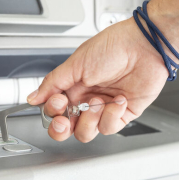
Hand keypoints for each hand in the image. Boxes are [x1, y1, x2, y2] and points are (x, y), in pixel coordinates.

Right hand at [26, 18, 167, 141]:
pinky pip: (109, 128)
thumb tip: (33, 97)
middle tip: (66, 120)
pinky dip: (111, 116)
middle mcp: (87, 99)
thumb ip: (53, 83)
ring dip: (90, 120)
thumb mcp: (77, 63)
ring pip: (86, 132)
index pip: (54, 111)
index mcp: (73, 86)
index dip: (53, 112)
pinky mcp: (122, 114)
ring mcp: (104, 108)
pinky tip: (118, 100)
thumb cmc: (114, 47)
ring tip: (99, 101)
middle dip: (62, 128)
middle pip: (68, 128)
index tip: (58, 102)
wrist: (144, 46)